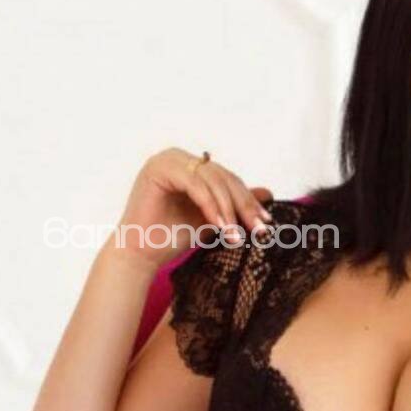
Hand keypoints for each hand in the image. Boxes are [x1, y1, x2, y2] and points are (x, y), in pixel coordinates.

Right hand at [113, 147, 274, 270]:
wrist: (142, 254)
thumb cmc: (172, 237)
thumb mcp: (213, 219)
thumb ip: (235, 204)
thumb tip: (268, 192)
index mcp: (191, 165)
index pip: (227, 178)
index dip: (248, 200)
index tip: (266, 223)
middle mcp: (179, 157)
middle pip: (222, 177)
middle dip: (243, 205)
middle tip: (259, 230)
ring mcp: (167, 159)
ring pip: (211, 180)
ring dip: (228, 209)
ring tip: (236, 235)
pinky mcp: (159, 169)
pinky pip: (195, 185)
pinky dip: (210, 206)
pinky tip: (221, 227)